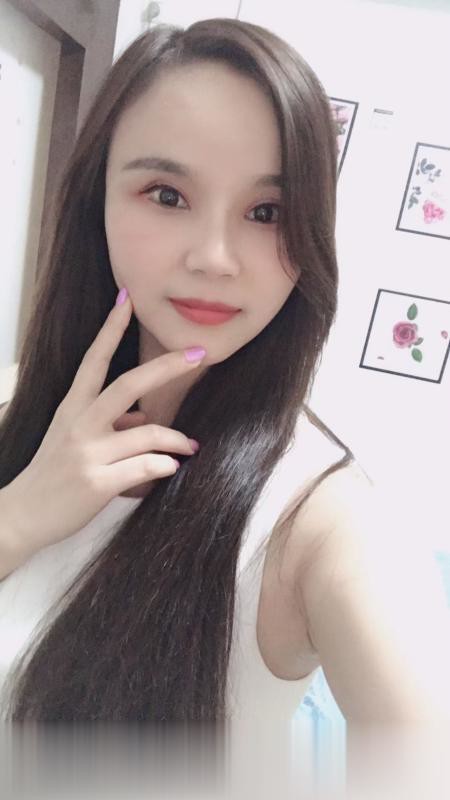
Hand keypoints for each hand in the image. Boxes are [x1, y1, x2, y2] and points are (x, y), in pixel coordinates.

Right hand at [3, 291, 204, 556]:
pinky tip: (169, 470)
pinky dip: (165, 466)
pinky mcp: (97, 483)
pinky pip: (146, 467)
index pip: (94, 359)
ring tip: (189, 446)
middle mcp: (79, 424)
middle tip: (199, 354)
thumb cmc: (53, 475)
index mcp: (72, 408)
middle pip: (128, 384)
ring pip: (149, 432)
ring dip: (177, 439)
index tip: (128, 299)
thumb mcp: (74, 440)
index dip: (111, 328)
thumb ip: (110, 424)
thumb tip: (144, 417)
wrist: (22, 516)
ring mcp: (87, 453)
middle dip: (167, 366)